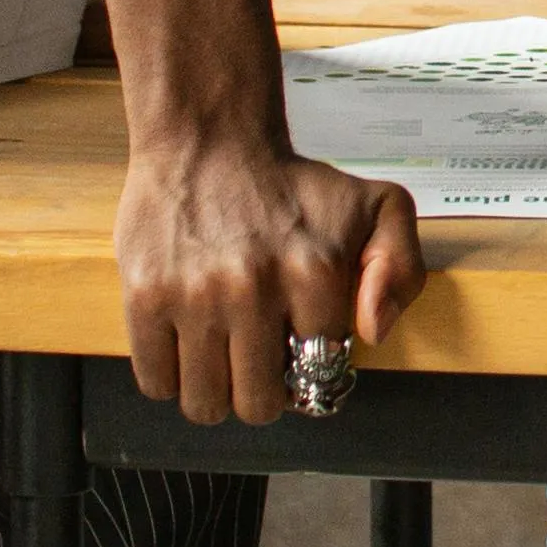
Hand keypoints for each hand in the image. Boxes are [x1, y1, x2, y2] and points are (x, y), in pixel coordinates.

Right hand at [116, 119, 418, 429]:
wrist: (211, 141)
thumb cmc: (292, 184)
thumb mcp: (379, 205)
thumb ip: (401, 268)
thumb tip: (372, 333)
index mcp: (314, 272)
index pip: (320, 372)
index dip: (315, 368)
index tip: (304, 351)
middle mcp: (253, 290)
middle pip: (258, 405)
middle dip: (265, 394)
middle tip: (261, 363)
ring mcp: (194, 298)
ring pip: (204, 404)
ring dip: (217, 393)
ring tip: (224, 359)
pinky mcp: (145, 298)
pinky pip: (156, 382)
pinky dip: (171, 378)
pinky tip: (188, 348)